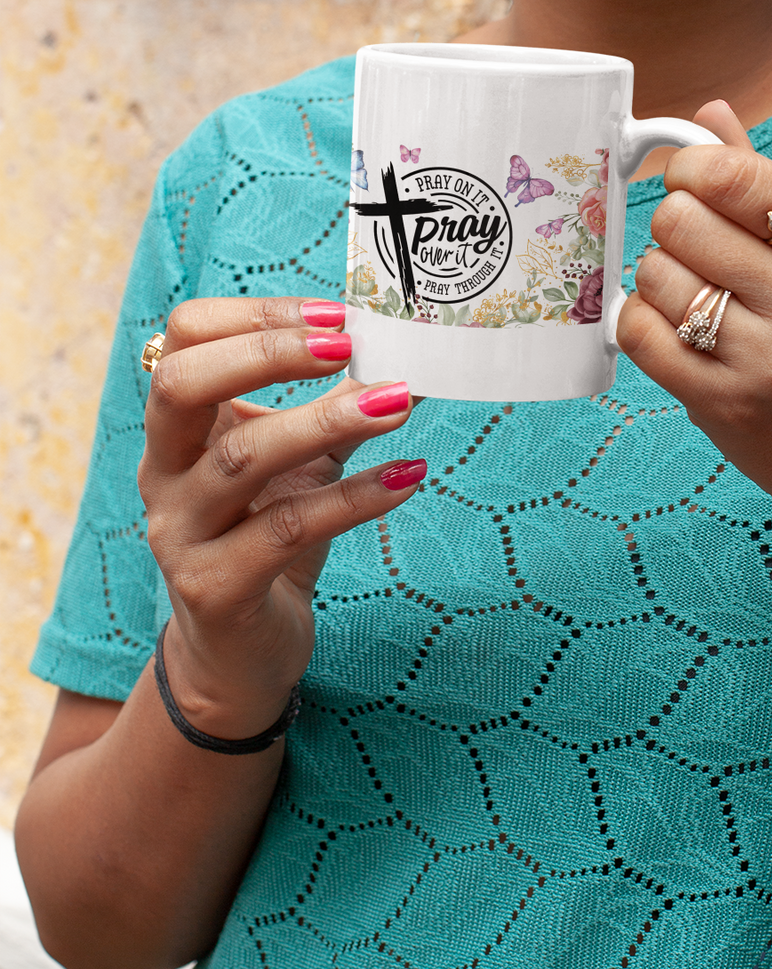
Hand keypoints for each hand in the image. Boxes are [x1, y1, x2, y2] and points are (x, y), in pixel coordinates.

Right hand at [137, 297, 419, 737]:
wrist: (242, 653)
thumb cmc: (270, 535)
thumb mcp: (302, 460)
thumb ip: (336, 404)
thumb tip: (410, 349)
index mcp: (178, 426)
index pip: (183, 338)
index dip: (255, 315)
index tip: (336, 316)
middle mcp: (164, 471)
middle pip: (183, 384)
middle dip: (268, 353)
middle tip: (348, 344)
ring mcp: (180, 531)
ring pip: (243, 458)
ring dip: (327, 420)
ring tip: (398, 403)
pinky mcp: (213, 588)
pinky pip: (286, 529)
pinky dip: (354, 497)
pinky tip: (408, 475)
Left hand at [617, 103, 771, 524]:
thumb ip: (770, 186)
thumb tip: (710, 113)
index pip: (740, 178)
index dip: (694, 170)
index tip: (693, 185)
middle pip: (683, 221)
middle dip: (674, 224)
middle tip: (694, 247)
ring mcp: (767, 360)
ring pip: (656, 275)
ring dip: (660, 277)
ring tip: (692, 293)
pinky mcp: (722, 404)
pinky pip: (641, 333)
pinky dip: (641, 321)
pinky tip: (670, 326)